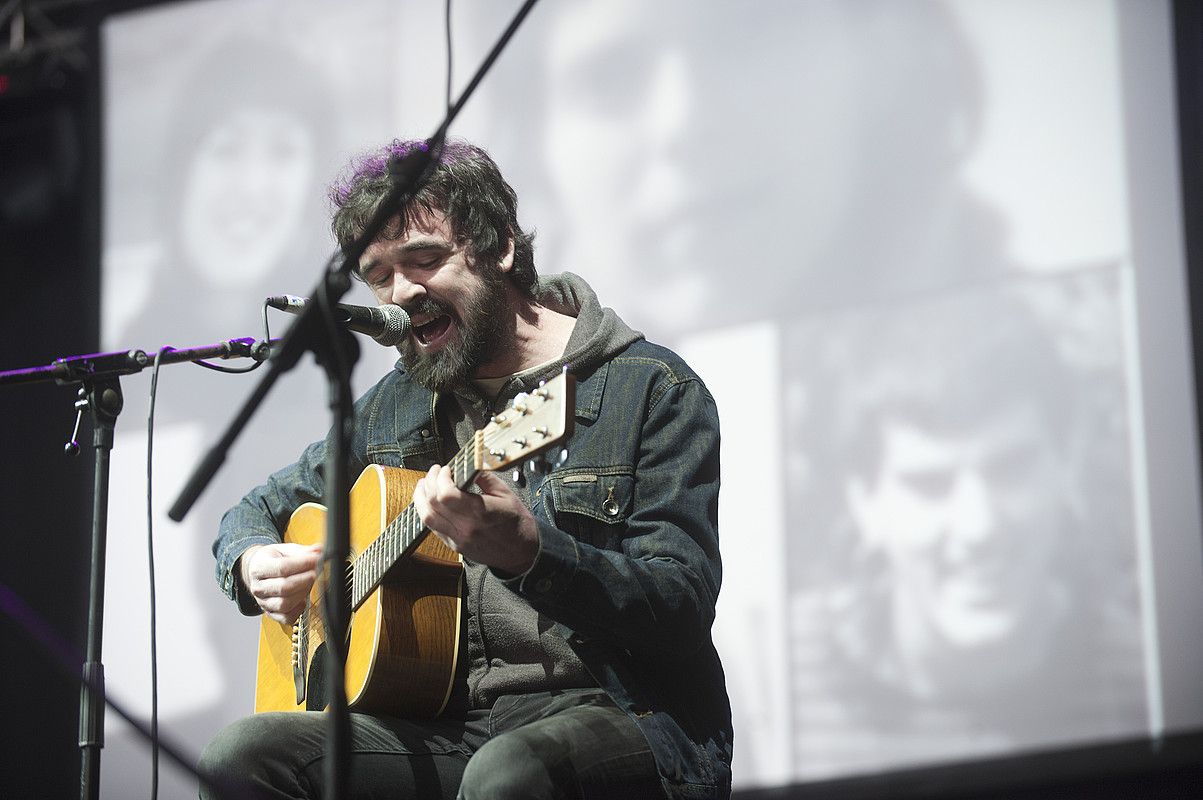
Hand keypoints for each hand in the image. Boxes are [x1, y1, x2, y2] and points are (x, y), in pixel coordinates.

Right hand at [239, 542, 322, 623]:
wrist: (259, 571)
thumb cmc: (273, 560)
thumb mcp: (285, 550)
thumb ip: (303, 551)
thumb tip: (319, 550)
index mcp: (259, 567)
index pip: (282, 568)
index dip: (302, 564)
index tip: (316, 559)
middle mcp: (258, 587)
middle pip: (284, 587)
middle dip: (305, 579)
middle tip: (316, 572)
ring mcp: (263, 602)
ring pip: (284, 604)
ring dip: (302, 594)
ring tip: (310, 583)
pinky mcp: (271, 613)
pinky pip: (285, 618)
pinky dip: (298, 611)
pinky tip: (303, 600)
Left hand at [412, 465, 538, 575]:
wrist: (522, 552)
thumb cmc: (517, 524)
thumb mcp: (507, 494)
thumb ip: (485, 477)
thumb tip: (469, 465)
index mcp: (480, 513)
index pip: (446, 494)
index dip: (441, 478)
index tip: (446, 469)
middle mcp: (465, 528)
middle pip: (432, 504)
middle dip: (429, 482)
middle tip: (435, 472)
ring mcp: (458, 539)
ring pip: (426, 518)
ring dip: (420, 498)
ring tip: (425, 485)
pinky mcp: (454, 546)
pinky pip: (432, 528)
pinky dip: (427, 511)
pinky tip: (431, 502)